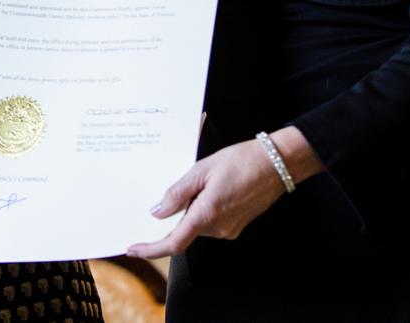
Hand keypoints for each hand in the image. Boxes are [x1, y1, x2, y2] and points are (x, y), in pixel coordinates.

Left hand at [127, 128, 322, 257]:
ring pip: (198, 223)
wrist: (276, 163)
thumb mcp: (202, 168)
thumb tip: (157, 212)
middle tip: (180, 185)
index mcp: (207, 214)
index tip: (133, 248)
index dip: (151, 249)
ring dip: (193, 206)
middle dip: (177, 211)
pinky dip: (204, 208)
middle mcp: (219, 229)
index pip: (174, 242)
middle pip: (185, 228)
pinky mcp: (237, 225)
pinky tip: (213, 186)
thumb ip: (178, 192)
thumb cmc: (241, 160)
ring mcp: (230, 229)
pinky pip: (211, 221)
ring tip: (205, 178)